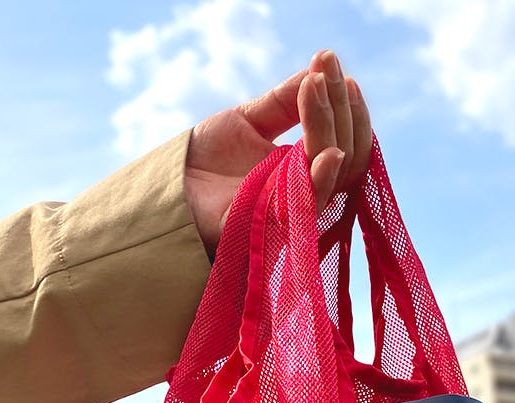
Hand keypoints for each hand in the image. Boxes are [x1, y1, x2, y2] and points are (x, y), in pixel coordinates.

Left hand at [184, 50, 372, 255]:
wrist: (168, 187)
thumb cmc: (206, 160)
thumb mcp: (249, 120)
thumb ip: (285, 102)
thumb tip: (319, 69)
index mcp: (305, 167)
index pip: (342, 138)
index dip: (344, 103)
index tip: (331, 62)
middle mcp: (307, 189)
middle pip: (346, 154)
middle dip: (341, 109)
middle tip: (326, 70)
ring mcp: (293, 209)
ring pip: (332, 175)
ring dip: (330, 128)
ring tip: (316, 87)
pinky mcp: (272, 227)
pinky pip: (307, 208)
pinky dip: (322, 180)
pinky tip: (330, 151)